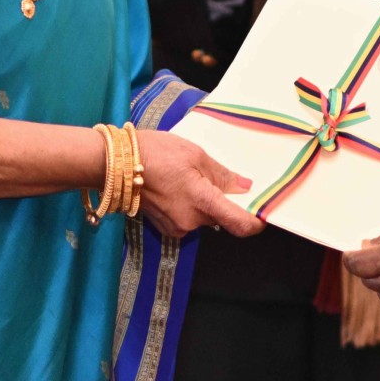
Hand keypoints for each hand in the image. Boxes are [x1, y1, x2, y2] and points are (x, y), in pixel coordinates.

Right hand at [133, 129, 264, 238]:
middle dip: (222, 200)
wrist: (115, 164)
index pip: (239, 224)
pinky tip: (177, 185)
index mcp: (202, 202)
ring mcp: (176, 227)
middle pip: (220, 218)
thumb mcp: (194, 155)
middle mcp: (191, 222)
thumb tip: (244, 187)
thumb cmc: (155, 153)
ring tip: (189, 176)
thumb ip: (221, 175)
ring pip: (203, 217)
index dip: (255, 222)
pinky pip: (188, 217)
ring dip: (204, 201)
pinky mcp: (165, 227)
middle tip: (213, 175)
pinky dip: (189, 205)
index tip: (263, 212)